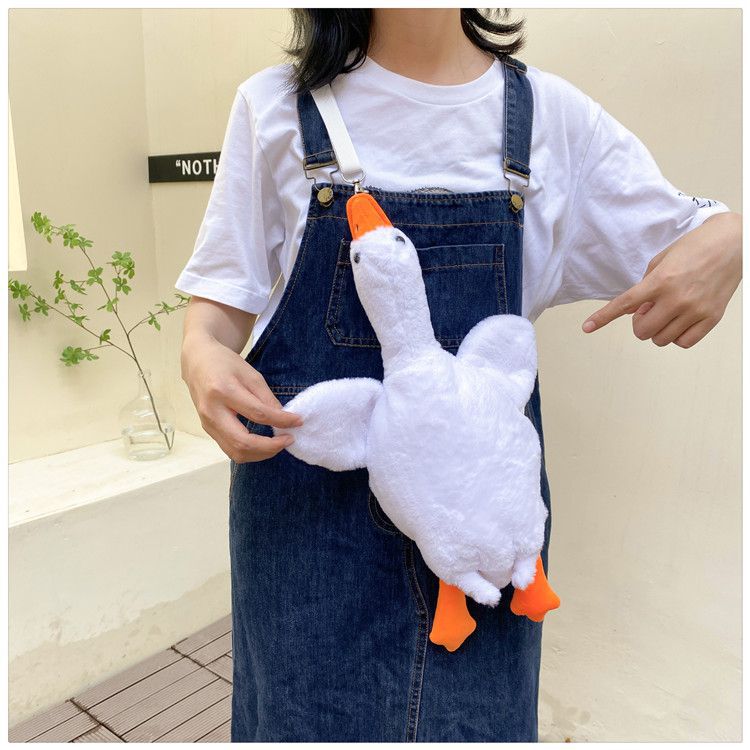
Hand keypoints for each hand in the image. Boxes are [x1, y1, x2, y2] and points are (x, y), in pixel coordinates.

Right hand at [181, 332, 302, 461]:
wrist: (198, 362)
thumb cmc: (226, 364)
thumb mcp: (251, 374)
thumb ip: (267, 398)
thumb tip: (285, 420)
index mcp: (223, 391)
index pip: (258, 414)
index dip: (281, 421)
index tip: (298, 421)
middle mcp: (212, 411)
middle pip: (243, 442)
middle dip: (270, 447)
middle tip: (289, 439)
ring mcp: (207, 423)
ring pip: (235, 452)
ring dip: (261, 454)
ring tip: (277, 443)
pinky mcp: (208, 430)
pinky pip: (230, 449)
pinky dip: (250, 451)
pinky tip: (263, 443)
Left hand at [581, 211, 741, 347]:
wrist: (733, 242)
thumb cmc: (695, 247)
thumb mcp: (661, 261)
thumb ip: (643, 287)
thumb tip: (630, 311)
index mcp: (661, 280)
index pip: (624, 304)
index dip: (603, 318)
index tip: (587, 327)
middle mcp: (677, 298)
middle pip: (643, 331)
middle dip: (640, 324)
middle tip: (648, 311)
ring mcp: (696, 310)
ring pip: (661, 340)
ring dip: (657, 330)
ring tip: (666, 313)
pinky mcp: (712, 318)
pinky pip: (684, 342)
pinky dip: (677, 336)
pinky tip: (679, 322)